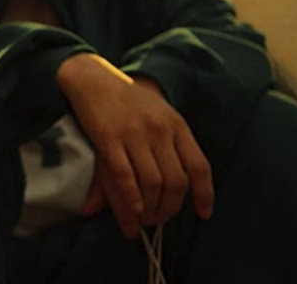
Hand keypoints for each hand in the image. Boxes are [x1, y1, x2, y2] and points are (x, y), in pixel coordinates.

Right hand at [57, 54, 212, 237]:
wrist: (92, 78)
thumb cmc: (126, 100)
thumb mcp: (157, 115)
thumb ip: (168, 145)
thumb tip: (173, 182)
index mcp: (176, 124)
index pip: (199, 166)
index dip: (204, 194)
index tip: (202, 214)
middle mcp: (159, 130)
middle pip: (176, 181)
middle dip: (170, 207)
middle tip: (160, 219)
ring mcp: (134, 134)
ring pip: (153, 182)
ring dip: (151, 207)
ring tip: (145, 217)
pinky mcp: (108, 138)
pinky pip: (125, 175)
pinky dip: (131, 197)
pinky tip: (133, 210)